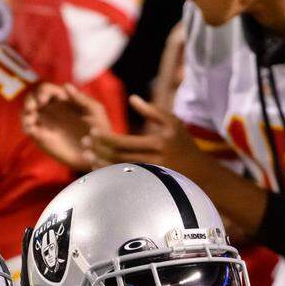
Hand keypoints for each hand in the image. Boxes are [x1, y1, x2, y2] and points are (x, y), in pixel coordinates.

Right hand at [22, 83, 111, 171]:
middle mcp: (51, 109)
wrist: (97, 153)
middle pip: (33, 98)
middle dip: (31, 99)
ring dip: (26, 111)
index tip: (48, 100)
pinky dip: (26, 126)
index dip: (45, 92)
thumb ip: (81, 98)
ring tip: (31, 117)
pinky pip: (29, 129)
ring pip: (27, 111)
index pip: (47, 89)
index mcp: (62, 100)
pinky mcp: (41, 137)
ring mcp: (45, 123)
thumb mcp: (95, 111)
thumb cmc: (99, 129)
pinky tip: (31, 128)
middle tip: (35, 106)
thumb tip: (65, 85)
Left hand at [85, 95, 206, 171]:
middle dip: (98, 150)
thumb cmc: (184, 144)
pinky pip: (124, 181)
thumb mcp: (173, 123)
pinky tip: (100, 168)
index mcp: (159, 143)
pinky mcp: (148, 186)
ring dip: (100, 164)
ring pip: (119, 172)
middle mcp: (155, 161)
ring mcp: (151, 176)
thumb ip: (152, 111)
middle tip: (84, 143)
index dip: (106, 137)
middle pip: (118, 158)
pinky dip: (110, 175)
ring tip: (87, 156)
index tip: (92, 131)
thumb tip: (132, 99)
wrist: (200, 174)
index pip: (125, 142)